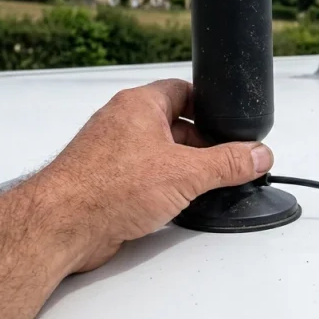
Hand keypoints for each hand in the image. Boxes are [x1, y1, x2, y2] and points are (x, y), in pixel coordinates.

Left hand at [34, 78, 273, 272]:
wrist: (61, 226)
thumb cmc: (107, 188)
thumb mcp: (186, 173)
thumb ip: (227, 163)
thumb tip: (258, 154)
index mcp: (139, 106)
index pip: (183, 92)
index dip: (210, 107)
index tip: (230, 125)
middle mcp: (122, 125)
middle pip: (174, 126)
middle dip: (201, 147)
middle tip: (226, 164)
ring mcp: (111, 155)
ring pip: (157, 155)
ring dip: (180, 171)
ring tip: (202, 188)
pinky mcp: (105, 185)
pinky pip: (142, 180)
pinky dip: (161, 190)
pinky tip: (174, 207)